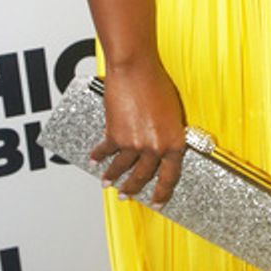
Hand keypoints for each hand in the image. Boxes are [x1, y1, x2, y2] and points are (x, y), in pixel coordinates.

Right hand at [89, 58, 185, 205]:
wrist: (135, 69)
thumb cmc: (156, 83)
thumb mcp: (172, 112)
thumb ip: (167, 133)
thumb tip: (159, 146)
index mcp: (175, 143)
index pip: (171, 176)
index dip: (163, 192)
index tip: (157, 201)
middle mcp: (156, 147)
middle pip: (143, 176)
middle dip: (133, 188)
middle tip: (126, 195)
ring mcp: (134, 144)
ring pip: (122, 169)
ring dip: (113, 177)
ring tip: (107, 183)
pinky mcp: (115, 137)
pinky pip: (106, 152)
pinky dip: (99, 156)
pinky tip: (95, 160)